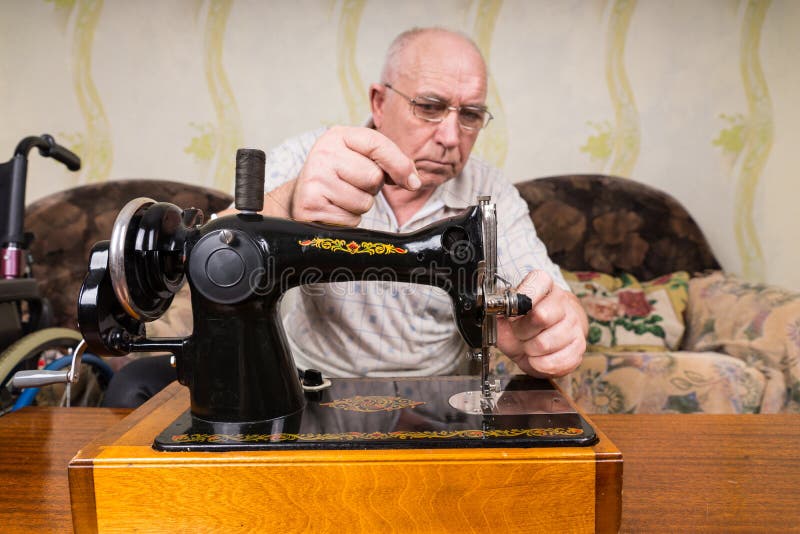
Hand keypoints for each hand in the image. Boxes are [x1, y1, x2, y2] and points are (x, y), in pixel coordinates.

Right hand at [291, 126, 419, 225]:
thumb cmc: (338, 176)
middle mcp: (323, 153)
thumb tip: (414, 181)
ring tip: (342, 196)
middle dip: (372, 188)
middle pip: (374, 177)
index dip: (400, 164)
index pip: (377, 143)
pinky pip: (351, 219)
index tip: (413, 182)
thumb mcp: (359, 158)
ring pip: (364, 202)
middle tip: (353, 185)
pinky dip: (348, 219)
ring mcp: (315, 179)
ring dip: (360, 205)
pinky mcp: (311, 204)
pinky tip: (334, 208)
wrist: (301, 196)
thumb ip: (389, 162)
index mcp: (337, 136)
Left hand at [496, 270, 587, 377]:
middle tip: (519, 333)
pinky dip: (542, 364)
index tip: (512, 313)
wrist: (542, 335)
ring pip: (546, 342)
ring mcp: (573, 323)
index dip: (520, 302)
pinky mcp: (579, 346)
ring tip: (529, 345)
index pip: (537, 283)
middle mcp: (561, 301)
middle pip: (541, 316)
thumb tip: (492, 311)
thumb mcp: (504, 313)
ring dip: (530, 350)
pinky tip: (538, 358)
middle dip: (522, 331)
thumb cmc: (522, 322)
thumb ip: (497, 311)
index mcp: (542, 284)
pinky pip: (560, 361)